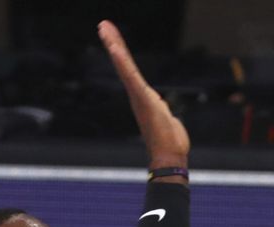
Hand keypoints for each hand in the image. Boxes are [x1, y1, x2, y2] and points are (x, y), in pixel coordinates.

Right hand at [98, 19, 189, 168]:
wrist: (169, 155)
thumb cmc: (169, 141)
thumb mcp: (165, 118)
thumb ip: (161, 111)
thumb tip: (163, 112)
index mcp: (142, 95)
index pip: (129, 69)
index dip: (121, 52)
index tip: (112, 35)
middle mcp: (137, 94)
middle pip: (123, 63)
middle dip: (114, 43)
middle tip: (103, 24)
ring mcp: (139, 96)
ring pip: (125, 67)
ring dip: (115, 47)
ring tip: (105, 30)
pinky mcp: (144, 99)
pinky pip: (132, 77)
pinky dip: (123, 63)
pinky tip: (117, 50)